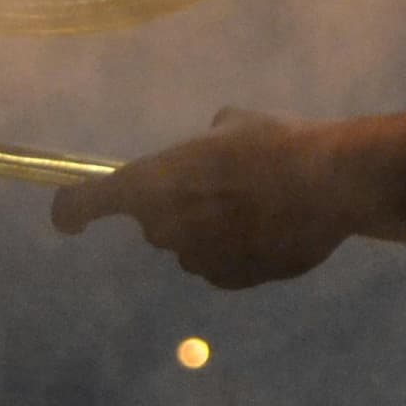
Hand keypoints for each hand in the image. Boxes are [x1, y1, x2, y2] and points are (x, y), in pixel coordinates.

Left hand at [50, 110, 359, 289]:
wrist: (332, 185)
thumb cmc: (280, 143)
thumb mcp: (237, 124)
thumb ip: (210, 139)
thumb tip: (215, 139)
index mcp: (153, 181)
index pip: (85, 203)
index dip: (74, 210)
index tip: (72, 220)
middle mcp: (165, 227)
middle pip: (154, 223)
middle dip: (178, 207)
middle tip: (221, 185)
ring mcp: (198, 259)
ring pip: (191, 246)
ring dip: (211, 231)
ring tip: (259, 207)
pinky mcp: (230, 280)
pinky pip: (222, 266)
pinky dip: (238, 252)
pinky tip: (273, 229)